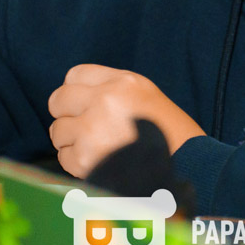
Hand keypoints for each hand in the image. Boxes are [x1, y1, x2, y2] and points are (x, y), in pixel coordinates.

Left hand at [47, 64, 204, 178]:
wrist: (186, 169)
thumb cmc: (170, 133)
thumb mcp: (146, 94)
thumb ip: (112, 89)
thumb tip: (77, 97)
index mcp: (122, 82)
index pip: (74, 75)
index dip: (74, 91)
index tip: (80, 104)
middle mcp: (104, 101)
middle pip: (58, 100)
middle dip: (65, 115)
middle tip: (80, 127)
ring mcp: (92, 131)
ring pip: (57, 131)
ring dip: (71, 141)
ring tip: (95, 148)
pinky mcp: (86, 159)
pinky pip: (64, 157)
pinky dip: (75, 162)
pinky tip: (97, 162)